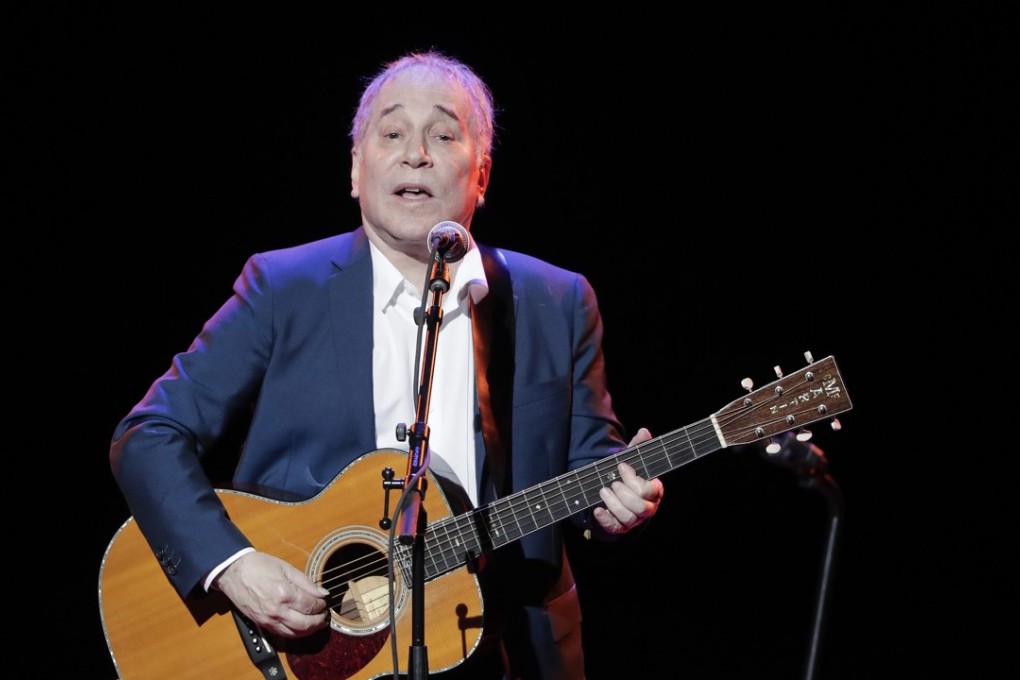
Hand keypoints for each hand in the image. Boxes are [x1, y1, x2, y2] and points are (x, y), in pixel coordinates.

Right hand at [214, 551, 329, 637]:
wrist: (233, 573)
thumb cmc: (259, 566)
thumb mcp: (286, 568)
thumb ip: (306, 583)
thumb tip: (322, 593)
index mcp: (284, 593)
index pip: (310, 605)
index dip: (321, 605)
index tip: (324, 601)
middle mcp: (277, 610)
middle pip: (306, 624)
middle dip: (319, 621)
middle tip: (325, 615)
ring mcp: (269, 620)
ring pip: (295, 633)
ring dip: (310, 630)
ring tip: (317, 622)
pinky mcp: (262, 624)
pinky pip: (283, 634)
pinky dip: (296, 633)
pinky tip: (302, 627)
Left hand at [592, 427, 663, 534]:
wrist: (616, 491)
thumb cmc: (627, 475)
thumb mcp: (632, 459)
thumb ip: (638, 447)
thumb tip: (644, 431)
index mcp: (654, 491)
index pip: (649, 490)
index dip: (633, 479)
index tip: (621, 466)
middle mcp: (648, 508)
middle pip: (641, 507)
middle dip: (624, 493)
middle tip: (612, 482)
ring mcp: (635, 519)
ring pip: (629, 518)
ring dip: (614, 504)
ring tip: (602, 491)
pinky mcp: (621, 527)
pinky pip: (615, 528)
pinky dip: (605, 519)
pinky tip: (597, 509)